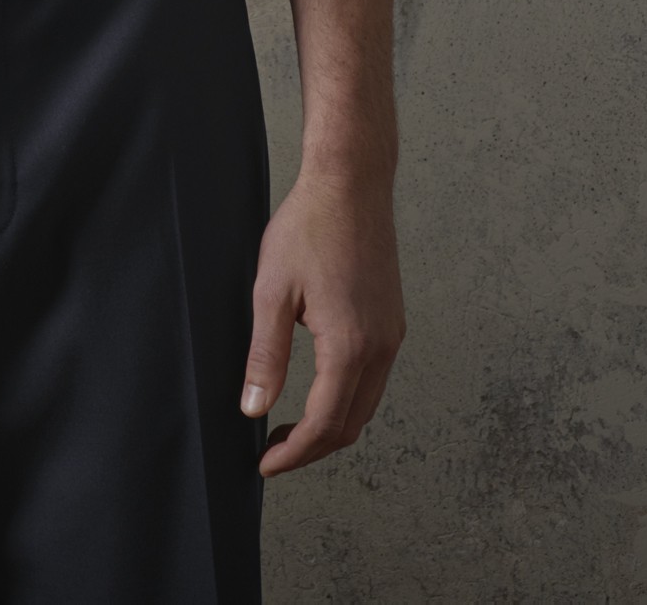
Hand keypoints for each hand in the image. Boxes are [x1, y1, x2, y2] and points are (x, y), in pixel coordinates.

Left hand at [242, 165, 403, 474]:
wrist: (351, 182)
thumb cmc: (309, 227)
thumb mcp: (272, 291)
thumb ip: (265, 356)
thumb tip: (254, 408)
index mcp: (350, 346)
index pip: (324, 425)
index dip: (293, 454)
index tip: (265, 465)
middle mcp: (380, 347)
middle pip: (351, 425)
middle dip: (312, 448)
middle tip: (273, 451)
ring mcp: (392, 335)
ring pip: (366, 405)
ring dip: (331, 425)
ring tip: (290, 426)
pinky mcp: (393, 321)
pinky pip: (374, 379)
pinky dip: (347, 398)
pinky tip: (318, 389)